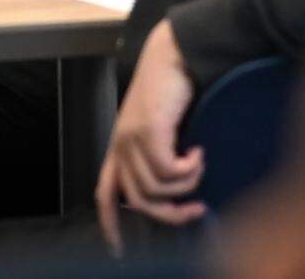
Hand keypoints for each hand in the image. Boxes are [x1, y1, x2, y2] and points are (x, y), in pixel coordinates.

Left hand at [95, 19, 203, 253]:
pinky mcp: (148, 129)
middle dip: (171, 215)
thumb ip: (159, 156)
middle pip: (139, 201)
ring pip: (158, 188)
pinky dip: (190, 169)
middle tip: (198, 209)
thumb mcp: (161, 129)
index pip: (104, 191)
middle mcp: (120, 144)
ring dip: (187, 185)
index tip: (119, 249)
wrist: (172, 54)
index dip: (110, 223)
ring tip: (200, 164)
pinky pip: (169, 170)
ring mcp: (131, 136)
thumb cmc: (170, 91)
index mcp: (119, 146)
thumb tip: (174, 193)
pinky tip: (198, 152)